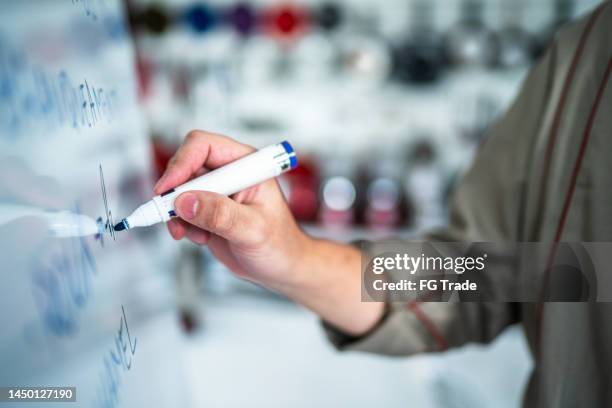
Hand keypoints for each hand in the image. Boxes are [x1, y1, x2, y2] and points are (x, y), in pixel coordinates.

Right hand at [154, 131, 310, 290]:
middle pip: (185, 167)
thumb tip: (186, 202)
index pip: (204, 147)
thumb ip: (221, 215)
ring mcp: (216, 192)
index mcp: (246, 165)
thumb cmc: (281, 244)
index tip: (167, 189)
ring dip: (178, 214)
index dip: (181, 163)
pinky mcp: (207, 211)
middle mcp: (229, 173)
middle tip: (171, 216)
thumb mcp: (254, 229)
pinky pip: (180, 211)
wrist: (281, 267)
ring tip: (197, 234)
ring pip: (179, 191)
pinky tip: (202, 238)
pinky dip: (182, 226)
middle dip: (175, 194)